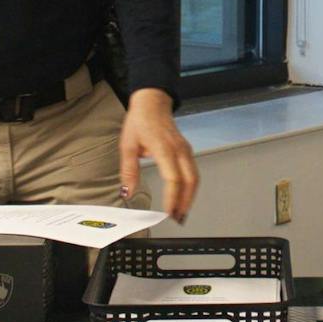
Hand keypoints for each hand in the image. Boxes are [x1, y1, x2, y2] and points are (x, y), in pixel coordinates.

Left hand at [120, 87, 198, 222]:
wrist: (152, 102)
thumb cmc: (140, 121)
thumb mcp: (128, 145)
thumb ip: (129, 171)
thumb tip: (128, 192)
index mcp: (164, 148)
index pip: (173, 178)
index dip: (172, 198)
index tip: (167, 212)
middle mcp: (179, 150)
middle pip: (190, 180)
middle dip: (186, 202)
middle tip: (177, 218)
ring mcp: (185, 150)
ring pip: (194, 177)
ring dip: (190, 196)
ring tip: (180, 212)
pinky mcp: (186, 150)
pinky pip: (193, 171)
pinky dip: (190, 187)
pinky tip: (183, 196)